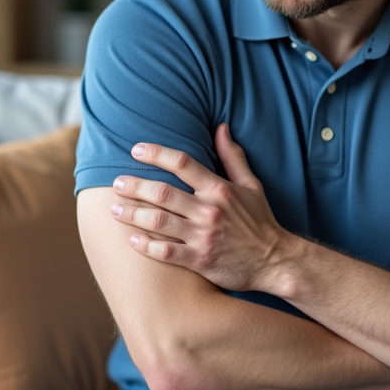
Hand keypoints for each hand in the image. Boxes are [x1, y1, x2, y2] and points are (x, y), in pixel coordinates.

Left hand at [109, 124, 295, 292]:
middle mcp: (209, 211)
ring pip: (158, 222)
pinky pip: (166, 252)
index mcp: (219, 189)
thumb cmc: (260, 222)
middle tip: (117, 183)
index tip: (136, 150)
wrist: (274, 261)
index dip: (156, 153)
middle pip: (162, 193)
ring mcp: (203, 237)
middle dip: (134, 186)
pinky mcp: (200, 261)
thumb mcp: (252, 185)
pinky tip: (132, 239)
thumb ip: (233, 157)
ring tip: (115, 210)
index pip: (182, 163)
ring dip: (132, 214)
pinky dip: (146, 246)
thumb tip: (222, 128)